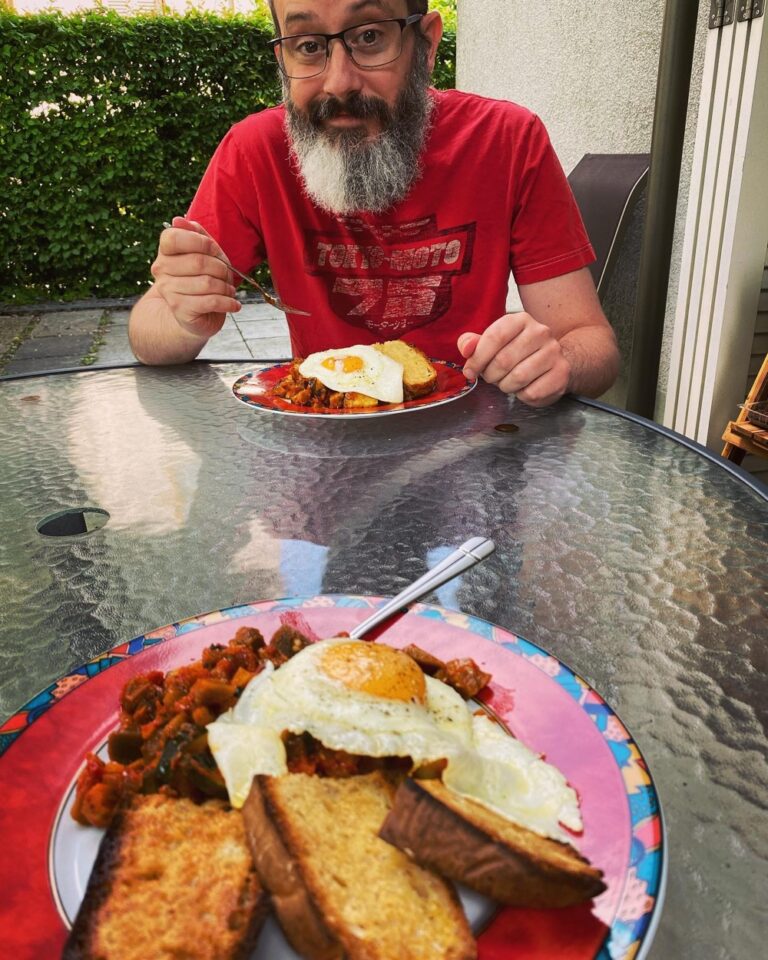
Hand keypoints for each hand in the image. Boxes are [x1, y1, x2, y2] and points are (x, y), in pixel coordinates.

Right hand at [150, 216, 240, 340]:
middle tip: (227, 275)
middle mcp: (161, 269)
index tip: (215, 251)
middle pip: (198, 261)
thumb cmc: (201, 279)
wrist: (194, 314)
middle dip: (221, 268)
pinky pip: (211, 301)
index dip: (201, 242)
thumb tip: (178, 220)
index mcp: (165, 251)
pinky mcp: (180, 309)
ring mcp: (168, 290)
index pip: (175, 237)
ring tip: (229, 290)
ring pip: (207, 283)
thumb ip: (196, 234)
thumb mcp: (203, 253)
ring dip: (226, 287)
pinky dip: (228, 302)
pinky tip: (233, 304)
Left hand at [457, 312, 571, 406]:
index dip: (477, 358)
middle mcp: (540, 332)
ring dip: (506, 386)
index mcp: (520, 320)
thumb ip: (474, 343)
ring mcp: (554, 352)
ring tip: (508, 382)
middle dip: (490, 375)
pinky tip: (525, 387)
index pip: (494, 337)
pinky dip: (522, 395)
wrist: (554, 361)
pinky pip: (531, 392)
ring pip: (517, 378)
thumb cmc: (518, 353)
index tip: (469, 371)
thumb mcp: (493, 343)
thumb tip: (466, 348)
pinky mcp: (561, 373)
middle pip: (503, 360)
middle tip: (491, 378)